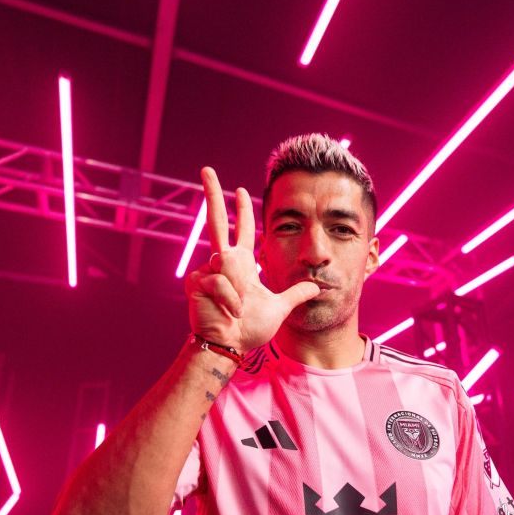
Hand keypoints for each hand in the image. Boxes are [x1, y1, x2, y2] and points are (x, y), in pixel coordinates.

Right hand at [185, 167, 319, 352]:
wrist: (231, 346)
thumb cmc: (249, 329)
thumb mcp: (280, 307)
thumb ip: (296, 294)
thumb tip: (317, 286)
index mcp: (241, 263)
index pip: (243, 230)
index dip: (243, 210)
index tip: (241, 190)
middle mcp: (223, 262)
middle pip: (216, 221)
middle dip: (212, 194)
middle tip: (207, 168)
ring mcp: (207, 271)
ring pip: (226, 265)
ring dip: (238, 293)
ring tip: (237, 311)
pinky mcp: (196, 282)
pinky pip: (220, 282)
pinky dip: (230, 301)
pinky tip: (229, 312)